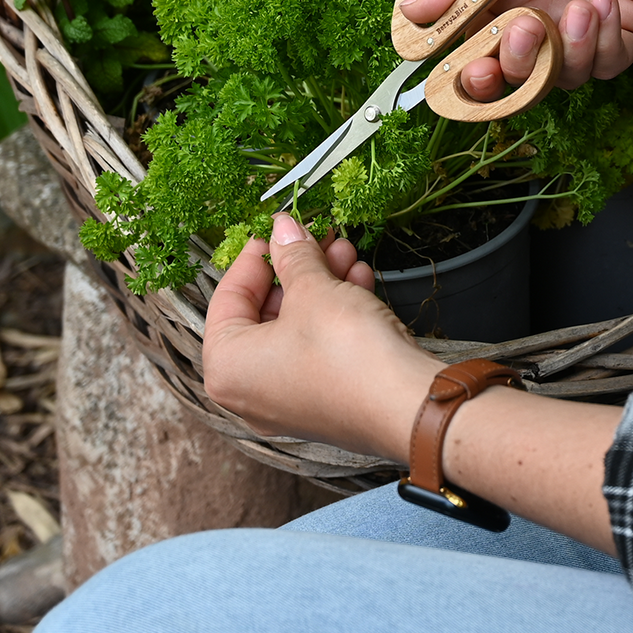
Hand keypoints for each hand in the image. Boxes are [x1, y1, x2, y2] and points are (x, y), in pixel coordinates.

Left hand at [203, 214, 434, 461]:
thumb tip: (282, 227)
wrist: (405, 405)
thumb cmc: (344, 350)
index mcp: (227, 367)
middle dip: (297, 268)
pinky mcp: (324, 402)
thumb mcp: (314, 289)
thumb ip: (293, 255)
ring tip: (346, 252)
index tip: (276, 230)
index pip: (227, 298)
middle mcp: (249, 392)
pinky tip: (359, 282)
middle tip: (319, 236)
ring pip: (296, 328)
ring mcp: (287, 401)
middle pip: (265, 313)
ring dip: (321, 284)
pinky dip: (334, 314)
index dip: (255, 257)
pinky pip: (318, 348)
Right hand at [400, 0, 632, 98]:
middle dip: (512, 68)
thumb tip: (412, 10)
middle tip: (523, 32)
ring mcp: (583, 27)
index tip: (465, 62)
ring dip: (563, 53)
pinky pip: (606, 65)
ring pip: (560, 78)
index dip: (463, 67)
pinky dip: (601, 43)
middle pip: (514, 76)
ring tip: (577, 5)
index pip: (472, 45)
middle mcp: (539, 13)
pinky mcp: (627, 29)